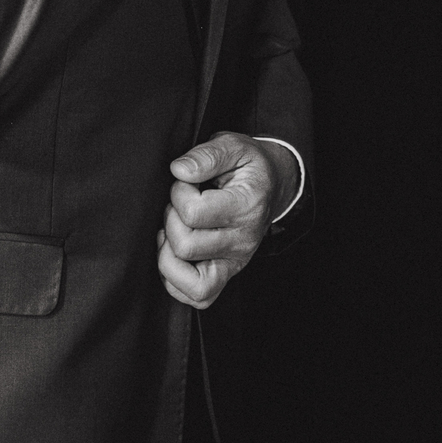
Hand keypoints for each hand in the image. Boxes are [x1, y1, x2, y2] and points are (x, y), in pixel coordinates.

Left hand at [156, 132, 297, 308]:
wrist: (271, 184)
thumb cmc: (248, 166)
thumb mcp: (233, 145)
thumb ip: (206, 155)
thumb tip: (179, 170)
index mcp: (246, 207)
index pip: (193, 213)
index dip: (178, 192)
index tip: (185, 181)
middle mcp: (243, 241)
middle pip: (185, 246)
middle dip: (170, 220)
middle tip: (179, 204)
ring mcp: (235, 262)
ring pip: (190, 282)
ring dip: (170, 254)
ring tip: (175, 230)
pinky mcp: (227, 275)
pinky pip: (198, 297)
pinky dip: (176, 280)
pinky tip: (175, 252)